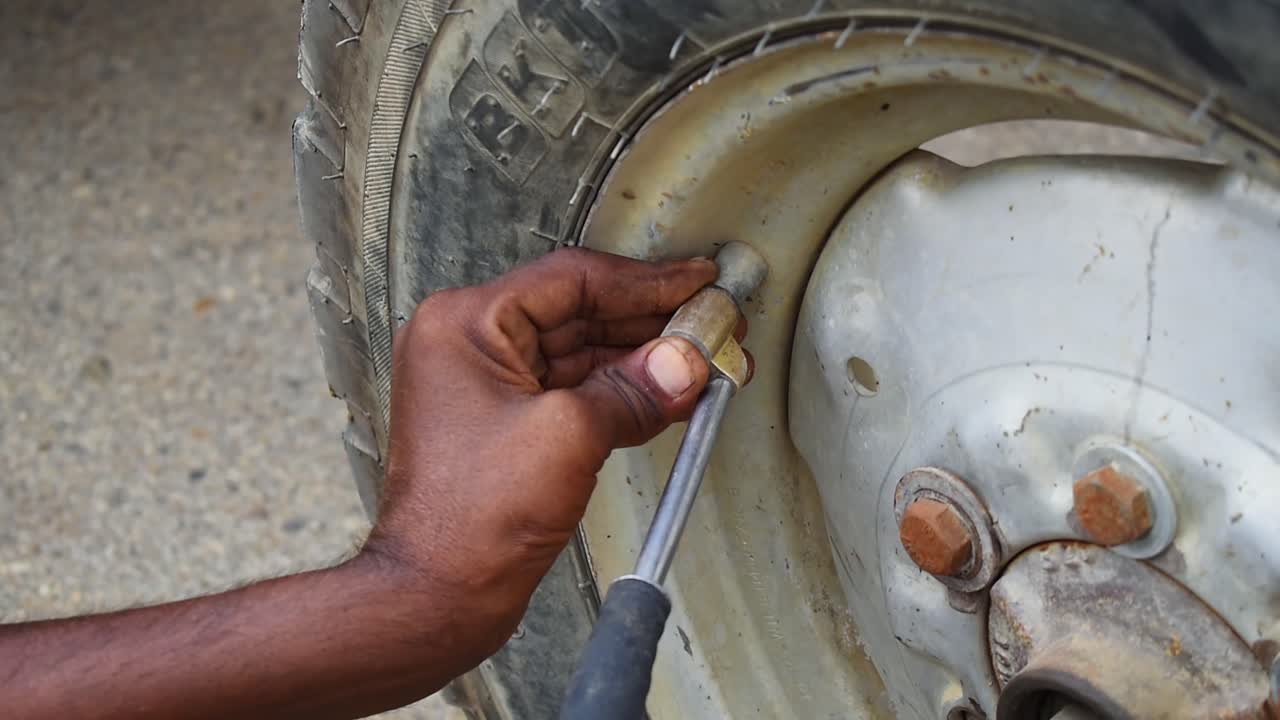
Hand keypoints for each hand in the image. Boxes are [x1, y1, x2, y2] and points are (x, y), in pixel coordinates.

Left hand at [366, 248, 722, 664]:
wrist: (438, 596)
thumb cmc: (470, 519)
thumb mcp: (568, 436)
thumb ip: (634, 390)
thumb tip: (685, 362)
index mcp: (466, 324)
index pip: (573, 279)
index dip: (646, 280)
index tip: (698, 280)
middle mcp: (472, 345)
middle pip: (582, 312)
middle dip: (654, 322)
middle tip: (714, 323)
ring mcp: (490, 386)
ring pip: (584, 354)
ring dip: (647, 361)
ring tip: (707, 362)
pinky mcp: (509, 426)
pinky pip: (577, 392)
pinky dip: (625, 394)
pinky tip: (673, 396)